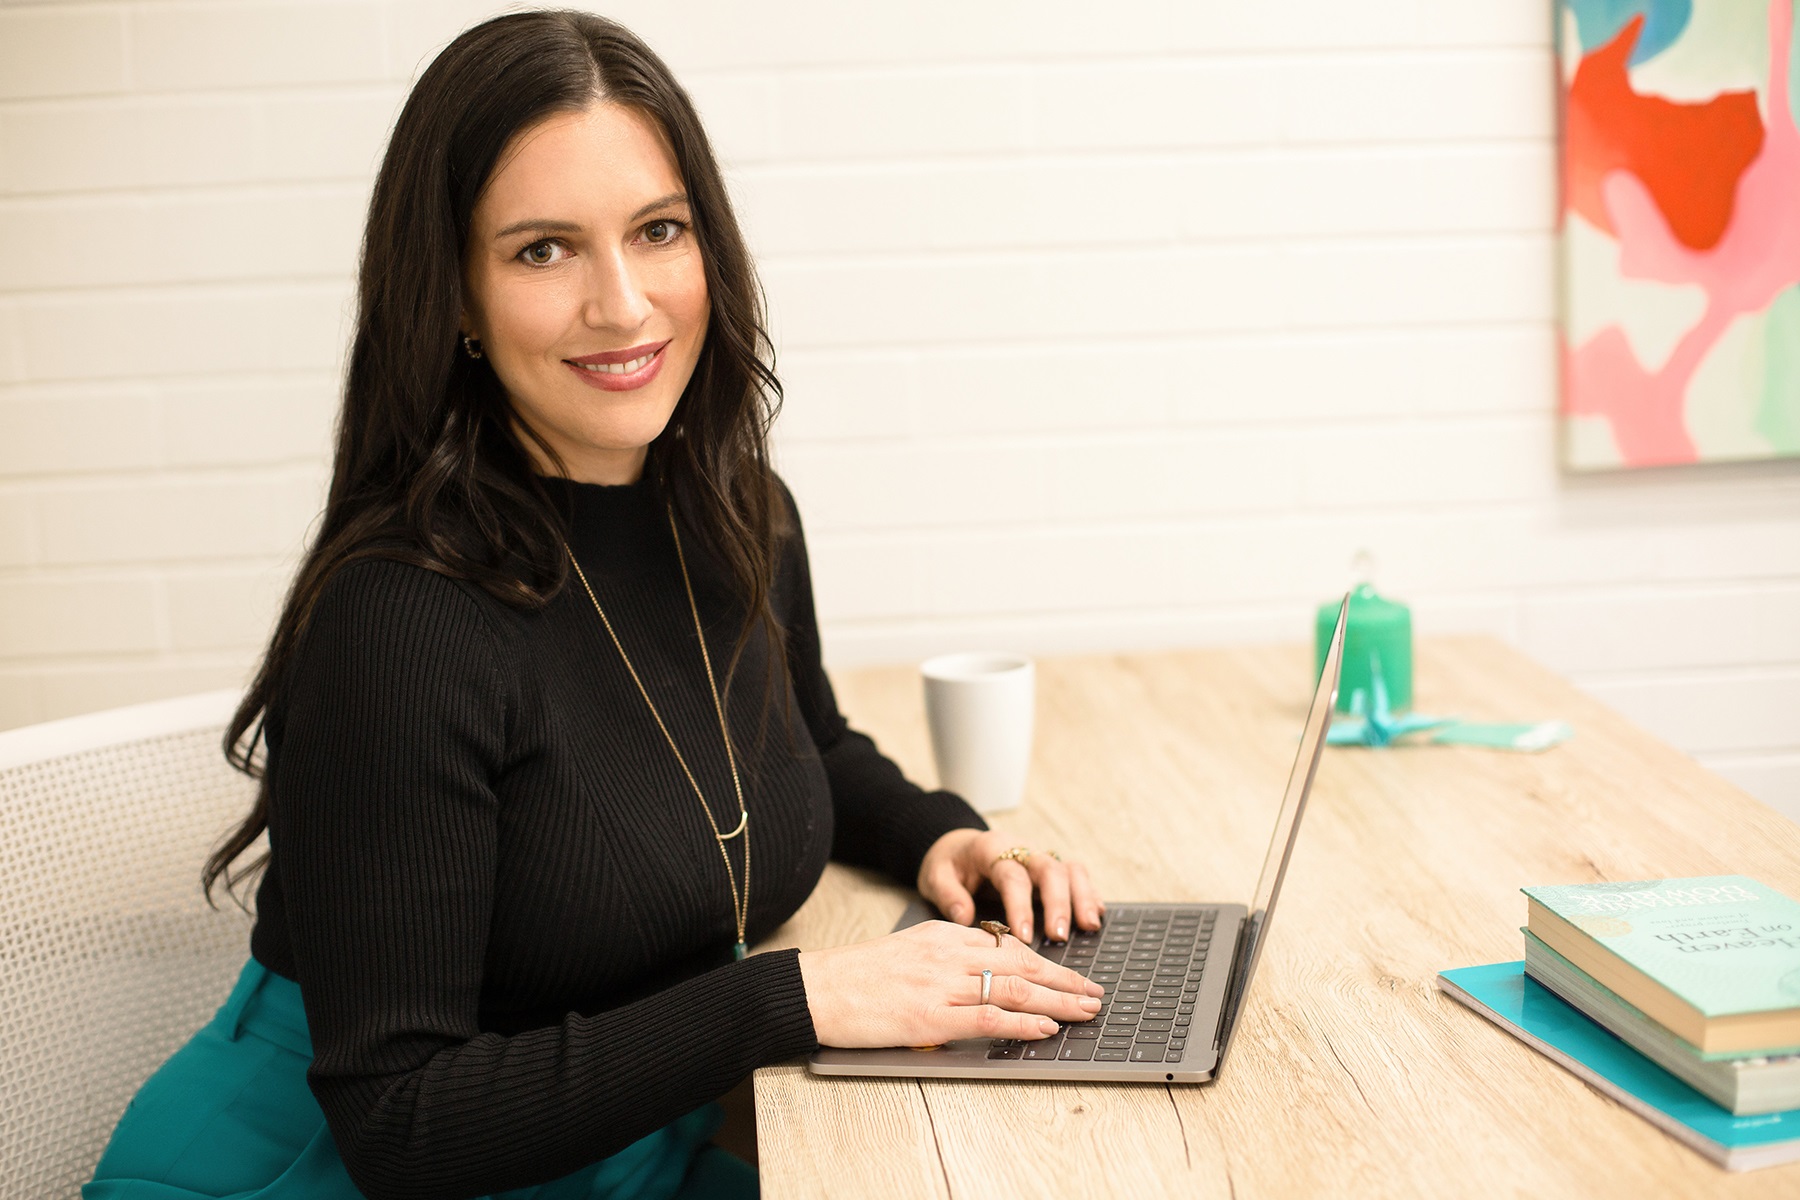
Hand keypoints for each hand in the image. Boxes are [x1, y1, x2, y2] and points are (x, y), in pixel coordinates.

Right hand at [797, 919, 1103, 1047]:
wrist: (817, 989)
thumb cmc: (858, 977)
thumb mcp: (908, 951)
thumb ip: (946, 958)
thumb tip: (982, 977)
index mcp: (944, 935)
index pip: (1008, 946)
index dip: (1046, 962)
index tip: (1070, 975)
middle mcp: (949, 953)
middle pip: (1022, 963)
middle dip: (1064, 979)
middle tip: (1094, 992)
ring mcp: (941, 984)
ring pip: (1014, 988)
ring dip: (1057, 1000)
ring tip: (1085, 1010)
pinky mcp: (930, 1016)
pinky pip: (988, 1017)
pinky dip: (1022, 1023)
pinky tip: (1045, 1027)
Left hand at [916, 828, 1103, 942]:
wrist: (957, 846)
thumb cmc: (948, 864)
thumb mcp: (935, 875)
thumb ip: (946, 894)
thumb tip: (963, 918)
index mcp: (991, 849)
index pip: (1012, 876)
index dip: (1020, 905)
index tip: (1025, 936)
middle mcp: (1020, 850)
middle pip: (1049, 869)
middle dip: (1058, 903)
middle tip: (1059, 935)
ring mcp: (1038, 858)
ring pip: (1069, 870)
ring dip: (1082, 897)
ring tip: (1089, 927)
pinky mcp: (1049, 870)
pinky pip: (1076, 876)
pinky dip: (1088, 894)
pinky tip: (1095, 917)